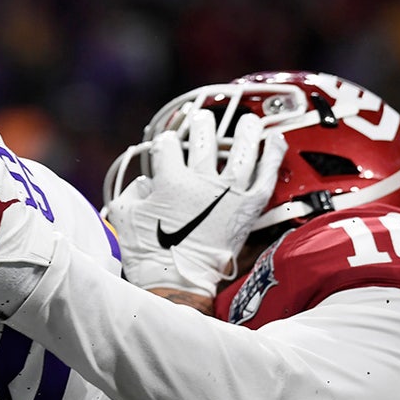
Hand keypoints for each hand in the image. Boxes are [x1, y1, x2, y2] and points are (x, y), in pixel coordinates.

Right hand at [105, 111, 286, 295]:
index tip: (165, 143)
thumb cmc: (148, 252)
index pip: (167, 147)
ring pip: (240, 152)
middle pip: (203, 141)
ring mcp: (228, 194)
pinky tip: (275, 140)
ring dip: (244, 132)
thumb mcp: (124, 216)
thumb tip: (145, 184)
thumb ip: (132, 192)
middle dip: (201, 125)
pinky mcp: (247, 208)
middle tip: (203, 118)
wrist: (177, 281)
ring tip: (247, 120)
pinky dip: (272, 156)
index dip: (165, 142)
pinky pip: (265, 176)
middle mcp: (200, 181)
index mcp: (169, 180)